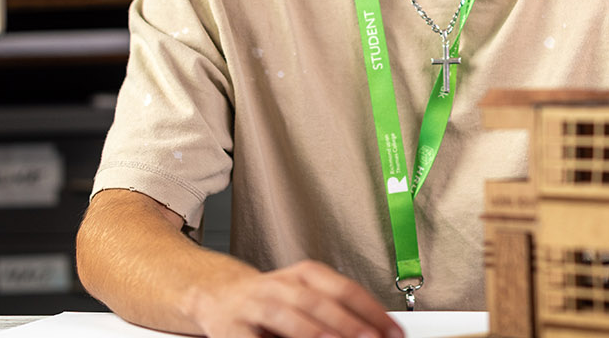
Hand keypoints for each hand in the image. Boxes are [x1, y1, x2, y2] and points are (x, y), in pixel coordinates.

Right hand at [185, 259, 402, 337]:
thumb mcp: (304, 297)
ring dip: (310, 330)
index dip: (371, 310)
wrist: (215, 295)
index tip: (393, 332)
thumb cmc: (269, 302)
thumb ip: (337, 313)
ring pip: (283, 313)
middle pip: (315, 300)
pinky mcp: (231, 328)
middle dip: (346, 322)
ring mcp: (252, 305)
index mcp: (303, 275)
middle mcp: (278, 285)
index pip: (343, 288)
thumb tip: (377, 333)